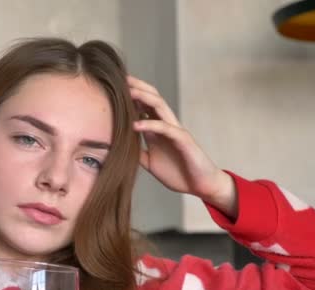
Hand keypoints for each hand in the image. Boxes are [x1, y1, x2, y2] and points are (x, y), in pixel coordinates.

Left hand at [127, 75, 236, 217]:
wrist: (201, 185)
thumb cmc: (178, 173)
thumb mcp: (150, 162)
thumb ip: (137, 152)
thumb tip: (117, 148)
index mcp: (158, 129)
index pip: (144, 106)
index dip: (131, 96)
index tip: (113, 87)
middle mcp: (166, 125)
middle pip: (152, 98)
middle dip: (137, 87)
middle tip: (120, 79)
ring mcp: (176, 130)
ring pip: (160, 106)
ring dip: (143, 97)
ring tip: (127, 93)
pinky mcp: (183, 140)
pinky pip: (165, 128)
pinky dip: (149, 124)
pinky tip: (134, 124)